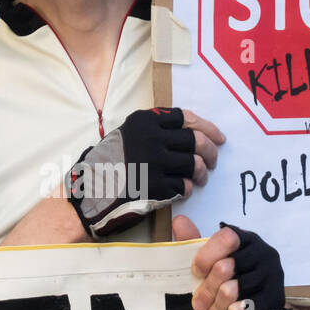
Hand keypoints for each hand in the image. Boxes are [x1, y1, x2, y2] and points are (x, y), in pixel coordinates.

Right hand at [66, 107, 224, 236]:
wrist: (90, 190)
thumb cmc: (109, 162)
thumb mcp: (128, 134)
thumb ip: (155, 130)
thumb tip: (194, 132)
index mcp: (144, 122)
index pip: (186, 118)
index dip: (207, 127)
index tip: (219, 137)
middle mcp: (150, 139)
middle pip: (196, 141)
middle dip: (210, 152)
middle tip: (212, 161)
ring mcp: (153, 163)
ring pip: (194, 164)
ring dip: (201, 173)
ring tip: (199, 178)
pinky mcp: (156, 187)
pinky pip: (185, 186)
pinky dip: (187, 189)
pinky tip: (182, 190)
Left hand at [174, 215, 285, 309]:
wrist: (260, 302)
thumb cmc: (232, 275)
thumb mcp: (213, 256)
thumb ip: (195, 240)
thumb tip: (179, 221)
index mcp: (244, 238)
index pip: (226, 238)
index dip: (206, 255)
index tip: (196, 272)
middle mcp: (262, 253)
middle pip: (225, 267)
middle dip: (206, 289)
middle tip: (196, 304)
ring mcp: (271, 275)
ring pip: (233, 291)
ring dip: (215, 307)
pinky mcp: (274, 297)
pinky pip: (247, 308)